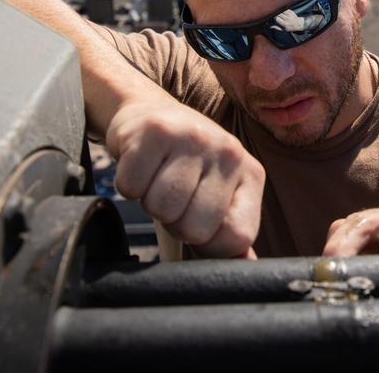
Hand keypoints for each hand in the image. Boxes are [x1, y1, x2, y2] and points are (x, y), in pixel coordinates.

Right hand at [105, 98, 264, 258]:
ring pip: (162, 209)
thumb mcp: (218, 191)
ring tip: (157, 179)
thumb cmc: (185, 162)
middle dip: (176, 223)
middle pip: (195, 229)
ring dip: (150, 202)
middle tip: (173, 196)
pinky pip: (131, 188)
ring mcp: (193, 138)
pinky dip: (128, 185)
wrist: (150, 112)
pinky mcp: (155, 131)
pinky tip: (141, 166)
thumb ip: (230, 230)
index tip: (197, 222)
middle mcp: (229, 151)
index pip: (237, 237)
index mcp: (250, 173)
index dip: (209, 245)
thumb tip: (245, 265)